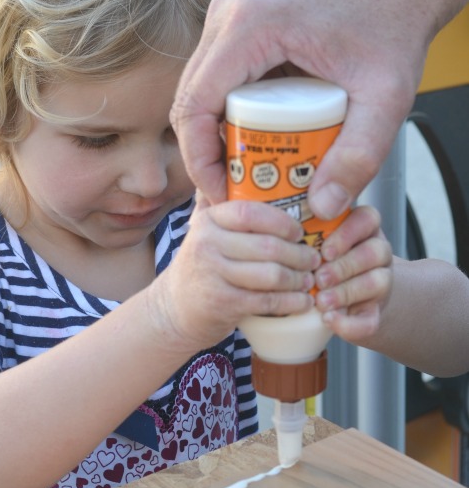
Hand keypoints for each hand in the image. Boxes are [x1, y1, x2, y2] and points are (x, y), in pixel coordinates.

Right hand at [149, 195, 320, 353]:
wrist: (173, 310)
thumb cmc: (203, 268)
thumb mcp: (208, 234)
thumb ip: (229, 212)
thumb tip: (268, 178)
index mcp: (209, 220)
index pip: (250, 212)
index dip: (281, 221)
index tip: (299, 231)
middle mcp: (208, 244)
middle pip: (268, 246)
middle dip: (299, 254)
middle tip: (314, 259)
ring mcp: (213, 274)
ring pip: (271, 274)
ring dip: (298, 279)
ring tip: (309, 280)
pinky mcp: (222, 303)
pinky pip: (267, 301)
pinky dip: (291, 302)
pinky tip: (303, 302)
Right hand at [170, 0, 437, 215]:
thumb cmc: (391, 28)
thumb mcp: (386, 99)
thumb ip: (360, 155)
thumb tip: (323, 205)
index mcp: (249, 26)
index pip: (196, 105)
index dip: (201, 160)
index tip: (224, 194)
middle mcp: (227, 18)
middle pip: (190, 103)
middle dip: (207, 157)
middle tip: (238, 194)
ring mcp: (227, 22)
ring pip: (198, 96)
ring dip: (214, 140)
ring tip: (246, 176)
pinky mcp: (235, 32)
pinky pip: (214, 86)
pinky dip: (227, 120)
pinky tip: (253, 147)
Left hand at [314, 205, 392, 341]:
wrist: (346, 297)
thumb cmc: (322, 262)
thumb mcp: (316, 243)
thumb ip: (306, 238)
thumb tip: (282, 239)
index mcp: (361, 229)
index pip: (366, 219)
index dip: (347, 234)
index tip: (325, 251)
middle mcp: (376, 251)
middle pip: (375, 251)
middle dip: (344, 266)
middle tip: (320, 279)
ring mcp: (382, 281)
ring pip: (378, 282)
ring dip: (346, 292)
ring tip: (322, 301)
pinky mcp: (377, 312)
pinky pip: (371, 319)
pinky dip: (349, 324)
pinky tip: (329, 320)